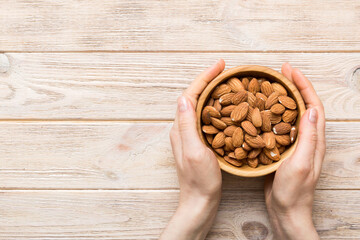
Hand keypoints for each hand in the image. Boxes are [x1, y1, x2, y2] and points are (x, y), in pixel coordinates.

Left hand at [160, 60, 224, 239]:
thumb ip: (187, 125)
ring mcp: (190, 135)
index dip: (205, 77)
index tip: (220, 65)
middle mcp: (183, 129)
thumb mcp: (195, 152)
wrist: (200, 201)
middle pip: (195, 96)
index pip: (191, 94)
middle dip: (208, 80)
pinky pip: (207, 117)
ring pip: (201, 105)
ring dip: (212, 91)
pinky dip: (217, 106)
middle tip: (225, 69)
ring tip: (227, 82)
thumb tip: (184, 96)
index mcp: (181, 128)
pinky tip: (228, 106)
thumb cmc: (200, 181)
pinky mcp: (199, 141)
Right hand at [264, 63, 325, 239]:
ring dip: (283, 97)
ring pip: (291, 113)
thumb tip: (310, 109)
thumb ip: (307, 138)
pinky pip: (280, 125)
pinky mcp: (283, 149)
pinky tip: (261, 110)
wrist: (285, 209)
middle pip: (303, 105)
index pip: (312, 105)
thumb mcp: (300, 163)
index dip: (303, 86)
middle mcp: (307, 138)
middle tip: (280, 72)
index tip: (291, 71)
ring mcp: (295, 143)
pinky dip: (273, 113)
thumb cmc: (293, 191)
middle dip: (294, 85)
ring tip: (271, 85)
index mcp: (314, 140)